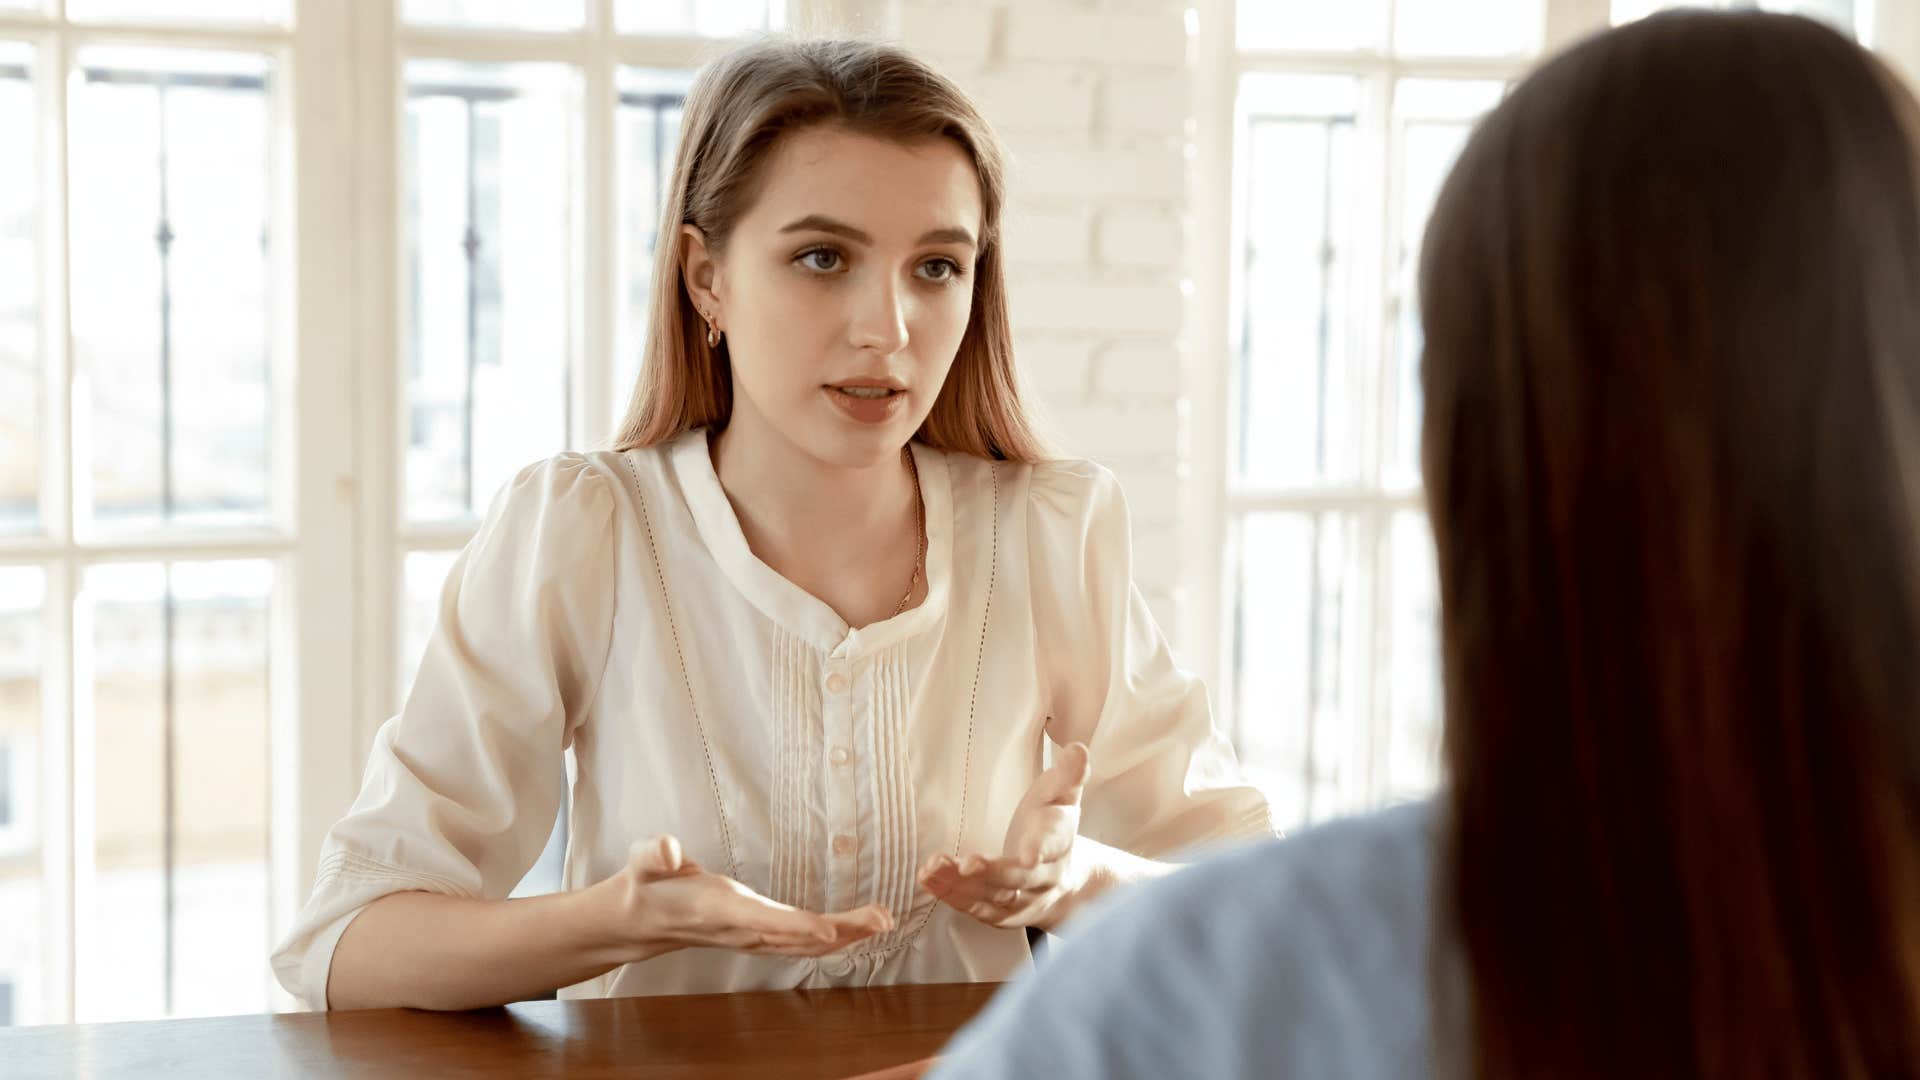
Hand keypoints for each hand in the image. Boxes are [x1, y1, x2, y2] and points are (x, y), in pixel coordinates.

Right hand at [619, 835, 892, 957]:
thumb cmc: (649, 884)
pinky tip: (857, 931)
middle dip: (842, 931)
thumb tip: (667, 850)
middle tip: (883, 918)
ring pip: (805, 946)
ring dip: (846, 936)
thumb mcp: (645, 862)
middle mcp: (742, 930)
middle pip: (797, 938)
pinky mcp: (759, 936)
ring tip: (883, 921)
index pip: (761, 920)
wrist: (642, 918)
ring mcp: (753, 938)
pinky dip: (832, 939)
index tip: (828, 929)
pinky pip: (801, 944)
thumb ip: (655, 855)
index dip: (795, 927)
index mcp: (719, 910)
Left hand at [917, 742, 1090, 931]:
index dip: (1041, 848)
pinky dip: (954, 898)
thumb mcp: (1064, 797)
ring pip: (995, 899)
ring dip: (963, 886)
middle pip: (1020, 879)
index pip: (1053, 845)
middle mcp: (1045, 878)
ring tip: (932, 868)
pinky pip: (979, 911)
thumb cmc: (1054, 826)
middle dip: (993, 873)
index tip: (1028, 854)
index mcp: (1059, 842)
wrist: (1070, 880)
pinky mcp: (1005, 916)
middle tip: (966, 863)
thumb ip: (1069, 775)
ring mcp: (1025, 901)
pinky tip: (930, 881)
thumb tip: (1077, 750)